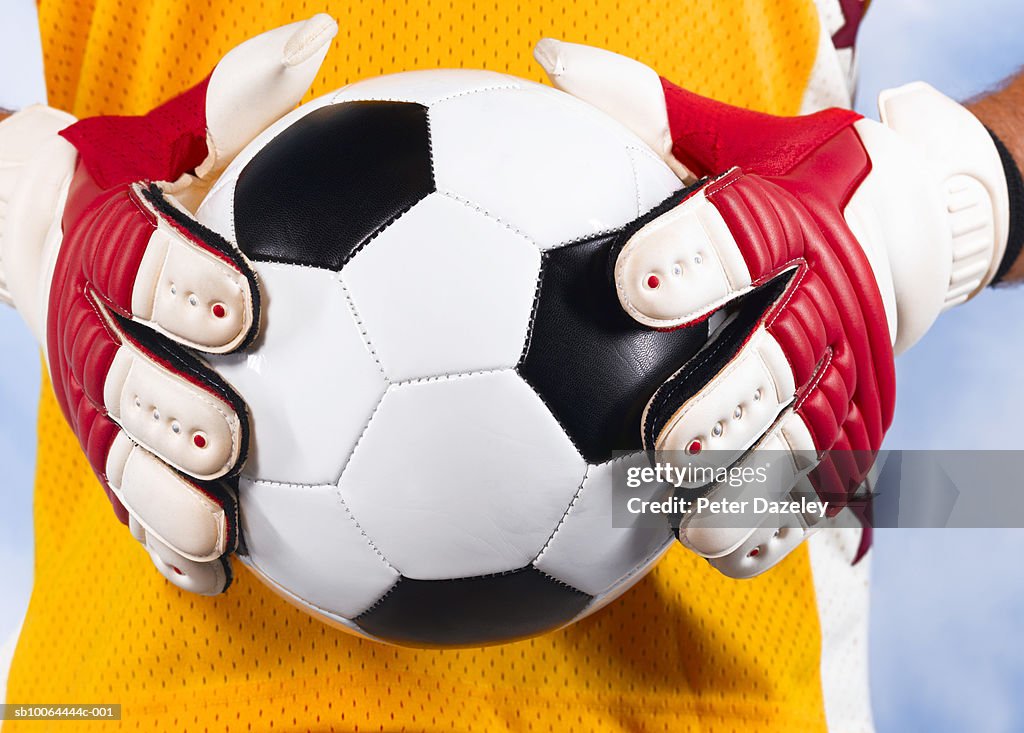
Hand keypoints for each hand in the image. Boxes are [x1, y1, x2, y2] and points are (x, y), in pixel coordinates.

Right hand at [0, 15, 337, 593]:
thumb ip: (239, 99)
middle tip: (227, 432)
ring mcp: (99, 398)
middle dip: (170, 407)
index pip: (138, 260)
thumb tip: (320, 34)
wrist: (49, 236)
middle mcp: (94, 329)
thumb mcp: (174, 139)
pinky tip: (213, 575)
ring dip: (166, 497)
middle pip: (119, 378)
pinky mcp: (114, 446)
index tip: (238, 302)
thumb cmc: (136, 191)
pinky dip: (165, 541)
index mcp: (111, 247)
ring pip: (120, 456)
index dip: (179, 280)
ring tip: (217, 529)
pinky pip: (133, 503)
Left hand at [534, 40, 1017, 576]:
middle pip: (786, 361)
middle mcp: (828, 300)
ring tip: (693, 519)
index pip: (744, 235)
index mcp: (790, 220)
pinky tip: (724, 549)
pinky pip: (820, 487)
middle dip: (731, 404)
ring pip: (807, 443)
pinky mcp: (858, 425)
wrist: (910, 223)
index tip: (633, 287)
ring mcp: (849, 373)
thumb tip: (546, 64)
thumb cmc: (795, 183)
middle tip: (673, 441)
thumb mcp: (731, 138)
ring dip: (753, 489)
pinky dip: (778, 525)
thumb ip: (647, 112)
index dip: (695, 260)